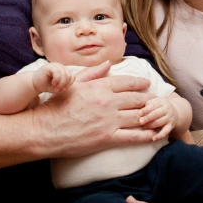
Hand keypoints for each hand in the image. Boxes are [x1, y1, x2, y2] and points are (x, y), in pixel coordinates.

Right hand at [31, 60, 156, 158]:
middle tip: (155, 102)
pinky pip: (134, 136)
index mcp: (99, 86)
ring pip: (139, 116)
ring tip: (157, 117)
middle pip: (137, 99)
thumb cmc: (55, 105)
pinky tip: (154, 135)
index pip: (127, 82)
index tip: (147, 85)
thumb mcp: (73, 84)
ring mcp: (109, 120)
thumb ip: (93, 74)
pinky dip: (147, 135)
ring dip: (150, 116)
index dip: (140, 83)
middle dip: (148, 100)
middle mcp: (108, 101)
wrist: (44, 130)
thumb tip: (107, 64)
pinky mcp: (108, 138)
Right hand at [32, 62, 74, 94]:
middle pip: (69, 76)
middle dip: (64, 85)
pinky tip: (53, 83)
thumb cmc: (47, 85)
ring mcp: (55, 65)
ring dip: (60, 84)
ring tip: (55, 87)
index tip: (62, 89)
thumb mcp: (58, 86)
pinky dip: (57, 80)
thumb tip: (69, 84)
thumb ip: (65, 85)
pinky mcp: (50, 66)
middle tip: (58, 89)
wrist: (35, 84)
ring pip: (64, 74)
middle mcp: (60, 66)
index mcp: (63, 70)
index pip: (72, 76)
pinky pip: (58, 73)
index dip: (69, 84)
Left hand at [138, 97, 177, 139]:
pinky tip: (153, 138)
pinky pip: (165, 132)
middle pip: (156, 114)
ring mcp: (170, 118)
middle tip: (140, 121)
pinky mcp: (171, 126)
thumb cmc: (159, 107)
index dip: (146, 109)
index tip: (139, 113)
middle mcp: (167, 109)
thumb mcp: (155, 102)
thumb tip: (140, 111)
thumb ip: (148, 104)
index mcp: (162, 102)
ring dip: (151, 125)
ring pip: (159, 122)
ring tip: (144, 127)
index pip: (153, 105)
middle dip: (148, 118)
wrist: (175, 112)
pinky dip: (160, 136)